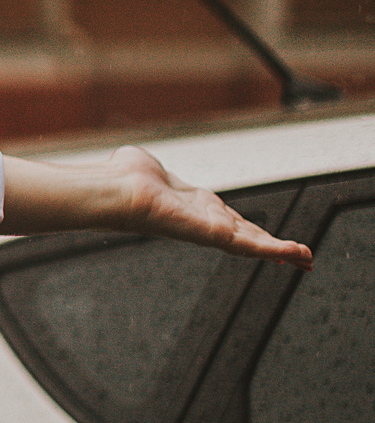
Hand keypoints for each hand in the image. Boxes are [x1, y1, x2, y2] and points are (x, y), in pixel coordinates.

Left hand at [109, 145, 313, 266]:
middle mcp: (204, 220)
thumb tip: (136, 161)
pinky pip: (250, 245)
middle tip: (301, 259)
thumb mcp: (148, 168)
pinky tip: (297, 255)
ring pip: (254, 244)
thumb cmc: (123, 178)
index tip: (270, 239)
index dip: (253, 230)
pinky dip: (276, 250)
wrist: (115, 190)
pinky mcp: (213, 235)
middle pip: (248, 236)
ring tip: (307, 261)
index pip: (231, 221)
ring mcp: (209, 229)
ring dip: (282, 252)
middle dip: (275, 248)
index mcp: (194, 205)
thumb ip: (149, 167)